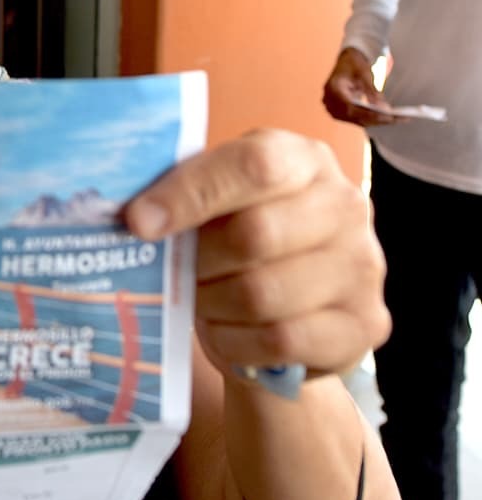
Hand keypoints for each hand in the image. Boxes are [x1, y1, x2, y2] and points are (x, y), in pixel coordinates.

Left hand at [125, 130, 390, 381]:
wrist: (298, 309)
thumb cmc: (241, 239)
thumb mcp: (220, 201)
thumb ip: (187, 194)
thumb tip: (134, 215)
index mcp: (303, 158)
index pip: (252, 165)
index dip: (190, 193)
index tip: (138, 221)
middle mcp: (345, 204)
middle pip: (256, 234)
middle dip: (198, 260)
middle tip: (177, 271)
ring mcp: (363, 266)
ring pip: (263, 294)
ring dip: (213, 303)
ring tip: (200, 299)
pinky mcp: (366, 324)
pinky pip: (281, 340)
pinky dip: (235, 340)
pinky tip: (223, 331)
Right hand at [322, 47, 397, 125]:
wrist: (346, 62)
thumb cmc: (354, 64)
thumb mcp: (364, 72)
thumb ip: (372, 90)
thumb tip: (382, 108)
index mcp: (333, 88)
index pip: (350, 107)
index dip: (368, 113)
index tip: (387, 116)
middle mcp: (330, 101)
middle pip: (355, 116)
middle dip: (376, 118)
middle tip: (397, 118)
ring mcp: (334, 108)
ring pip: (357, 120)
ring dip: (377, 120)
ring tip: (397, 118)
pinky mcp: (341, 113)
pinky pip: (358, 119)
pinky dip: (373, 119)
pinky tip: (388, 117)